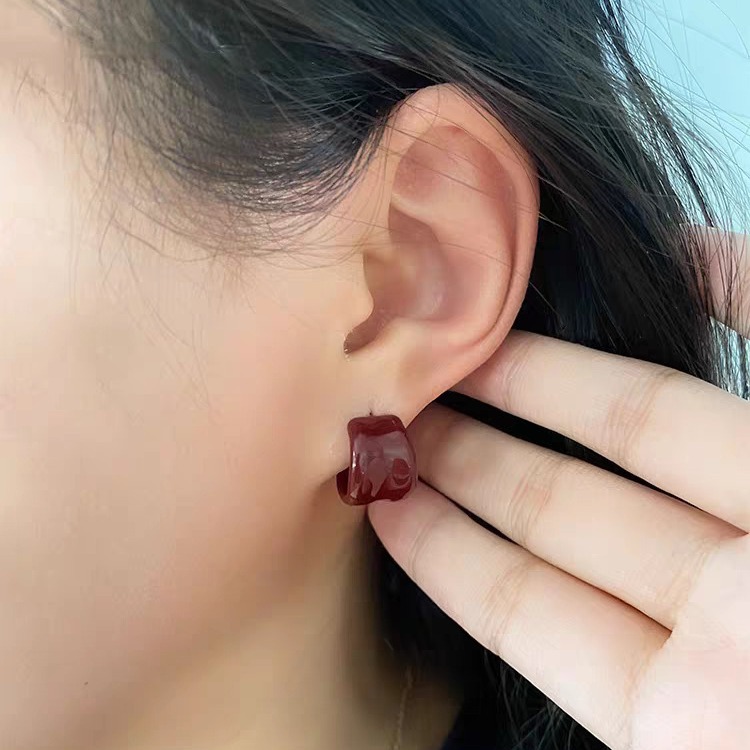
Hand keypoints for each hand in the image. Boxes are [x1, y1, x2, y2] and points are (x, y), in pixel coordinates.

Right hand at [368, 230, 749, 749]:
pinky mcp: (659, 726)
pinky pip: (544, 637)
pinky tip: (402, 521)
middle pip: (604, 459)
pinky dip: (466, 576)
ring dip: (460, 486)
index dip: (576, 345)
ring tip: (380, 436)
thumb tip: (705, 247)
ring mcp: (703, 646)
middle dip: (502, 406)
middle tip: (417, 365)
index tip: (535, 289)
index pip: (689, 386)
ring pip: (555, 544)